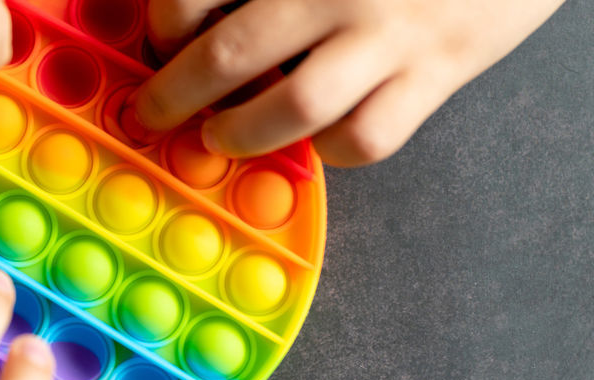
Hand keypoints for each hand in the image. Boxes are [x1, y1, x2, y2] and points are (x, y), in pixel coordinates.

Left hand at [135, 0, 564, 165]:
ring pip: (297, 105)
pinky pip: (369, 135)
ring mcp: (392, 31)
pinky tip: (315, 138)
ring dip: (243, 132)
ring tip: (219, 136)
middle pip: (230, 53)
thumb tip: (208, 15)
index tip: (161, 39)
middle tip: (154, 110)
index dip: (166, 23)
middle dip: (175, 94)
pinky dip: (330, 150)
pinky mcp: (439, 68)